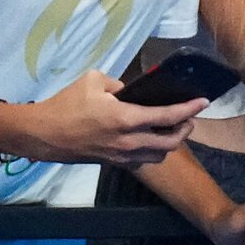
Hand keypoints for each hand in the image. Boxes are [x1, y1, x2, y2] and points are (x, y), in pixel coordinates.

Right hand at [21, 68, 203, 166]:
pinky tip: (149, 139)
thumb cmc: (65, 105)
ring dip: (170, 144)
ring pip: (159, 156)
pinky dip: (152, 152)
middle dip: (186, 130)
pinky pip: (142, 161)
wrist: (41, 134)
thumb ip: (120, 84)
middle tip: (188, 117)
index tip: (204, 101)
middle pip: (171, 143)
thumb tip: (133, 90)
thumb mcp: (93, 81)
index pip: (169, 116)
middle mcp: (128, 141)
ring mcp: (121, 155)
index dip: (190, 109)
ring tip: (171, 129)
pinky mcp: (112, 163)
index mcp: (126, 118)